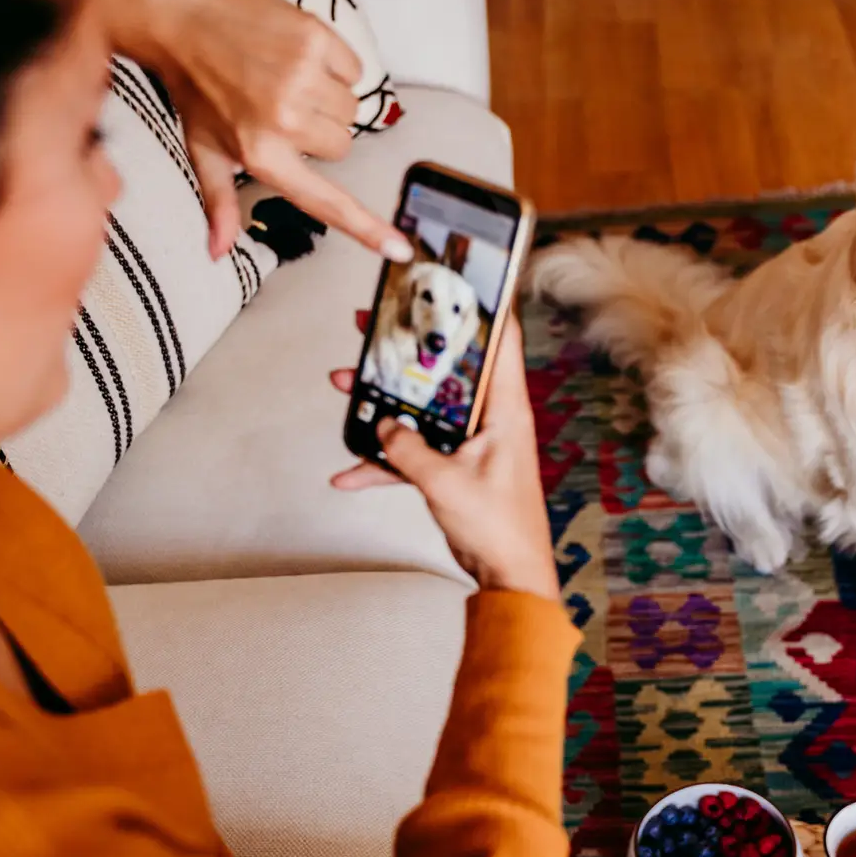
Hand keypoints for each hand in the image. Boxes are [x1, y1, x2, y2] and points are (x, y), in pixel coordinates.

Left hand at [94, 0, 412, 262]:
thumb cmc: (194, 90)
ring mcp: (303, 77)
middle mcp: (286, 120)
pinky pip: (353, 69)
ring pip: (351, 107)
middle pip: (342, 145)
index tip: (400, 250)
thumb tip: (218, 252)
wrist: (181, 20)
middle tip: (283, 109)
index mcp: (262, 154)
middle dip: (322, 131)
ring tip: (288, 79)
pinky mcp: (316, 39)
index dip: (367, 228)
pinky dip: (335, 64)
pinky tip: (299, 56)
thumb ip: (220, 203)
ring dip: (329, 97)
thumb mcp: (203, 151)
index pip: (325, 201)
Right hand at [330, 325, 557, 599]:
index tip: (456, 279)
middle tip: (376, 325)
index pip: (501, 341)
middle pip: (448, 368)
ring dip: (385, 401)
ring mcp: (471, 443)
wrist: (509, 577)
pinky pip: (414, 452)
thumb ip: (409, 450)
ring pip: (423, 408)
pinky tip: (348, 472)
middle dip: (409, 348)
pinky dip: (384, 460)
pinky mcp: (455, 468)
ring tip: (346, 384)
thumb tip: (386, 424)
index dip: (482, 306)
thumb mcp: (445, 483)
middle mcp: (490, 419)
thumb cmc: (501, 529)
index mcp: (504, 409)